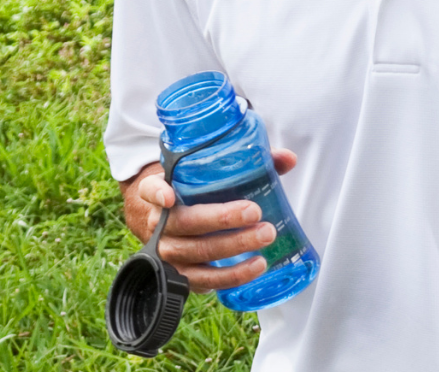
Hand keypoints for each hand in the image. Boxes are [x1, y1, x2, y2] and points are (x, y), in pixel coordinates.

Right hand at [120, 150, 297, 293]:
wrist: (173, 225)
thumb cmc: (197, 194)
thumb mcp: (209, 174)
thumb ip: (249, 163)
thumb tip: (288, 158)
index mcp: (160, 192)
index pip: (150, 190)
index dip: (157, 193)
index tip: (169, 196)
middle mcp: (159, 224)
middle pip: (187, 223)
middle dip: (222, 219)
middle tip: (255, 212)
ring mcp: (168, 252)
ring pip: (199, 253)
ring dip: (235, 246)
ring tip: (265, 237)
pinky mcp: (182, 275)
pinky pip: (206, 279)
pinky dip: (233, 275)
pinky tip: (256, 265)